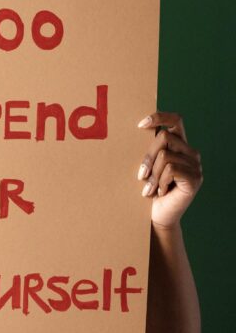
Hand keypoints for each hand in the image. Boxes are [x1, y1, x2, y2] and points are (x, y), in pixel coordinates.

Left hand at [136, 111, 202, 228]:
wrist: (157, 216)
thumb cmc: (149, 190)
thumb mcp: (147, 166)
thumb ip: (149, 149)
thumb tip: (137, 129)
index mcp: (180, 145)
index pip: (175, 120)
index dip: (159, 116)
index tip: (140, 125)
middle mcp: (191, 152)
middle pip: (165, 136)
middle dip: (147, 156)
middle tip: (141, 176)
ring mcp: (195, 165)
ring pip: (165, 155)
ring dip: (152, 174)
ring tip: (150, 189)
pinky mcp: (195, 178)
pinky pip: (170, 169)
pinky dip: (160, 181)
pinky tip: (160, 192)